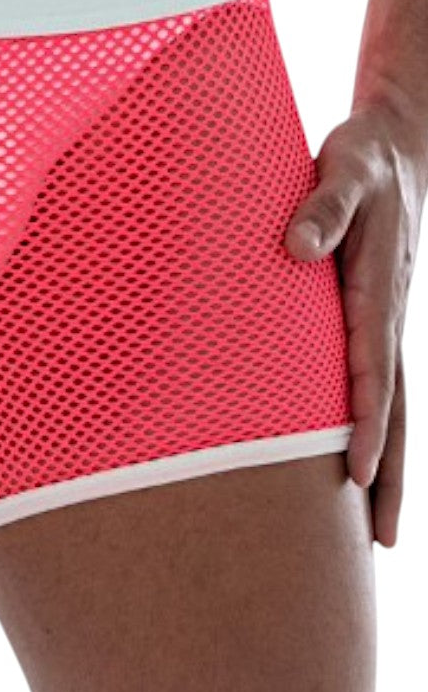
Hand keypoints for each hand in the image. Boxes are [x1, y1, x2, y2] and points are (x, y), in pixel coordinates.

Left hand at [284, 96, 426, 546]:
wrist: (396, 149)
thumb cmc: (363, 160)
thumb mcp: (344, 170)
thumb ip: (322, 207)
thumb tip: (294, 247)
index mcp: (379, 290)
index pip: (373, 372)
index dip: (364, 425)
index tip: (357, 475)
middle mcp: (389, 316)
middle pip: (395, 409)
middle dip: (390, 474)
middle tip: (383, 542)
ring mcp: (386, 321)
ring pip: (391, 405)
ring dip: (388, 464)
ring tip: (377, 527)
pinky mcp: (373, 317)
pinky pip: (376, 383)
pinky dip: (374, 426)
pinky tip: (355, 458)